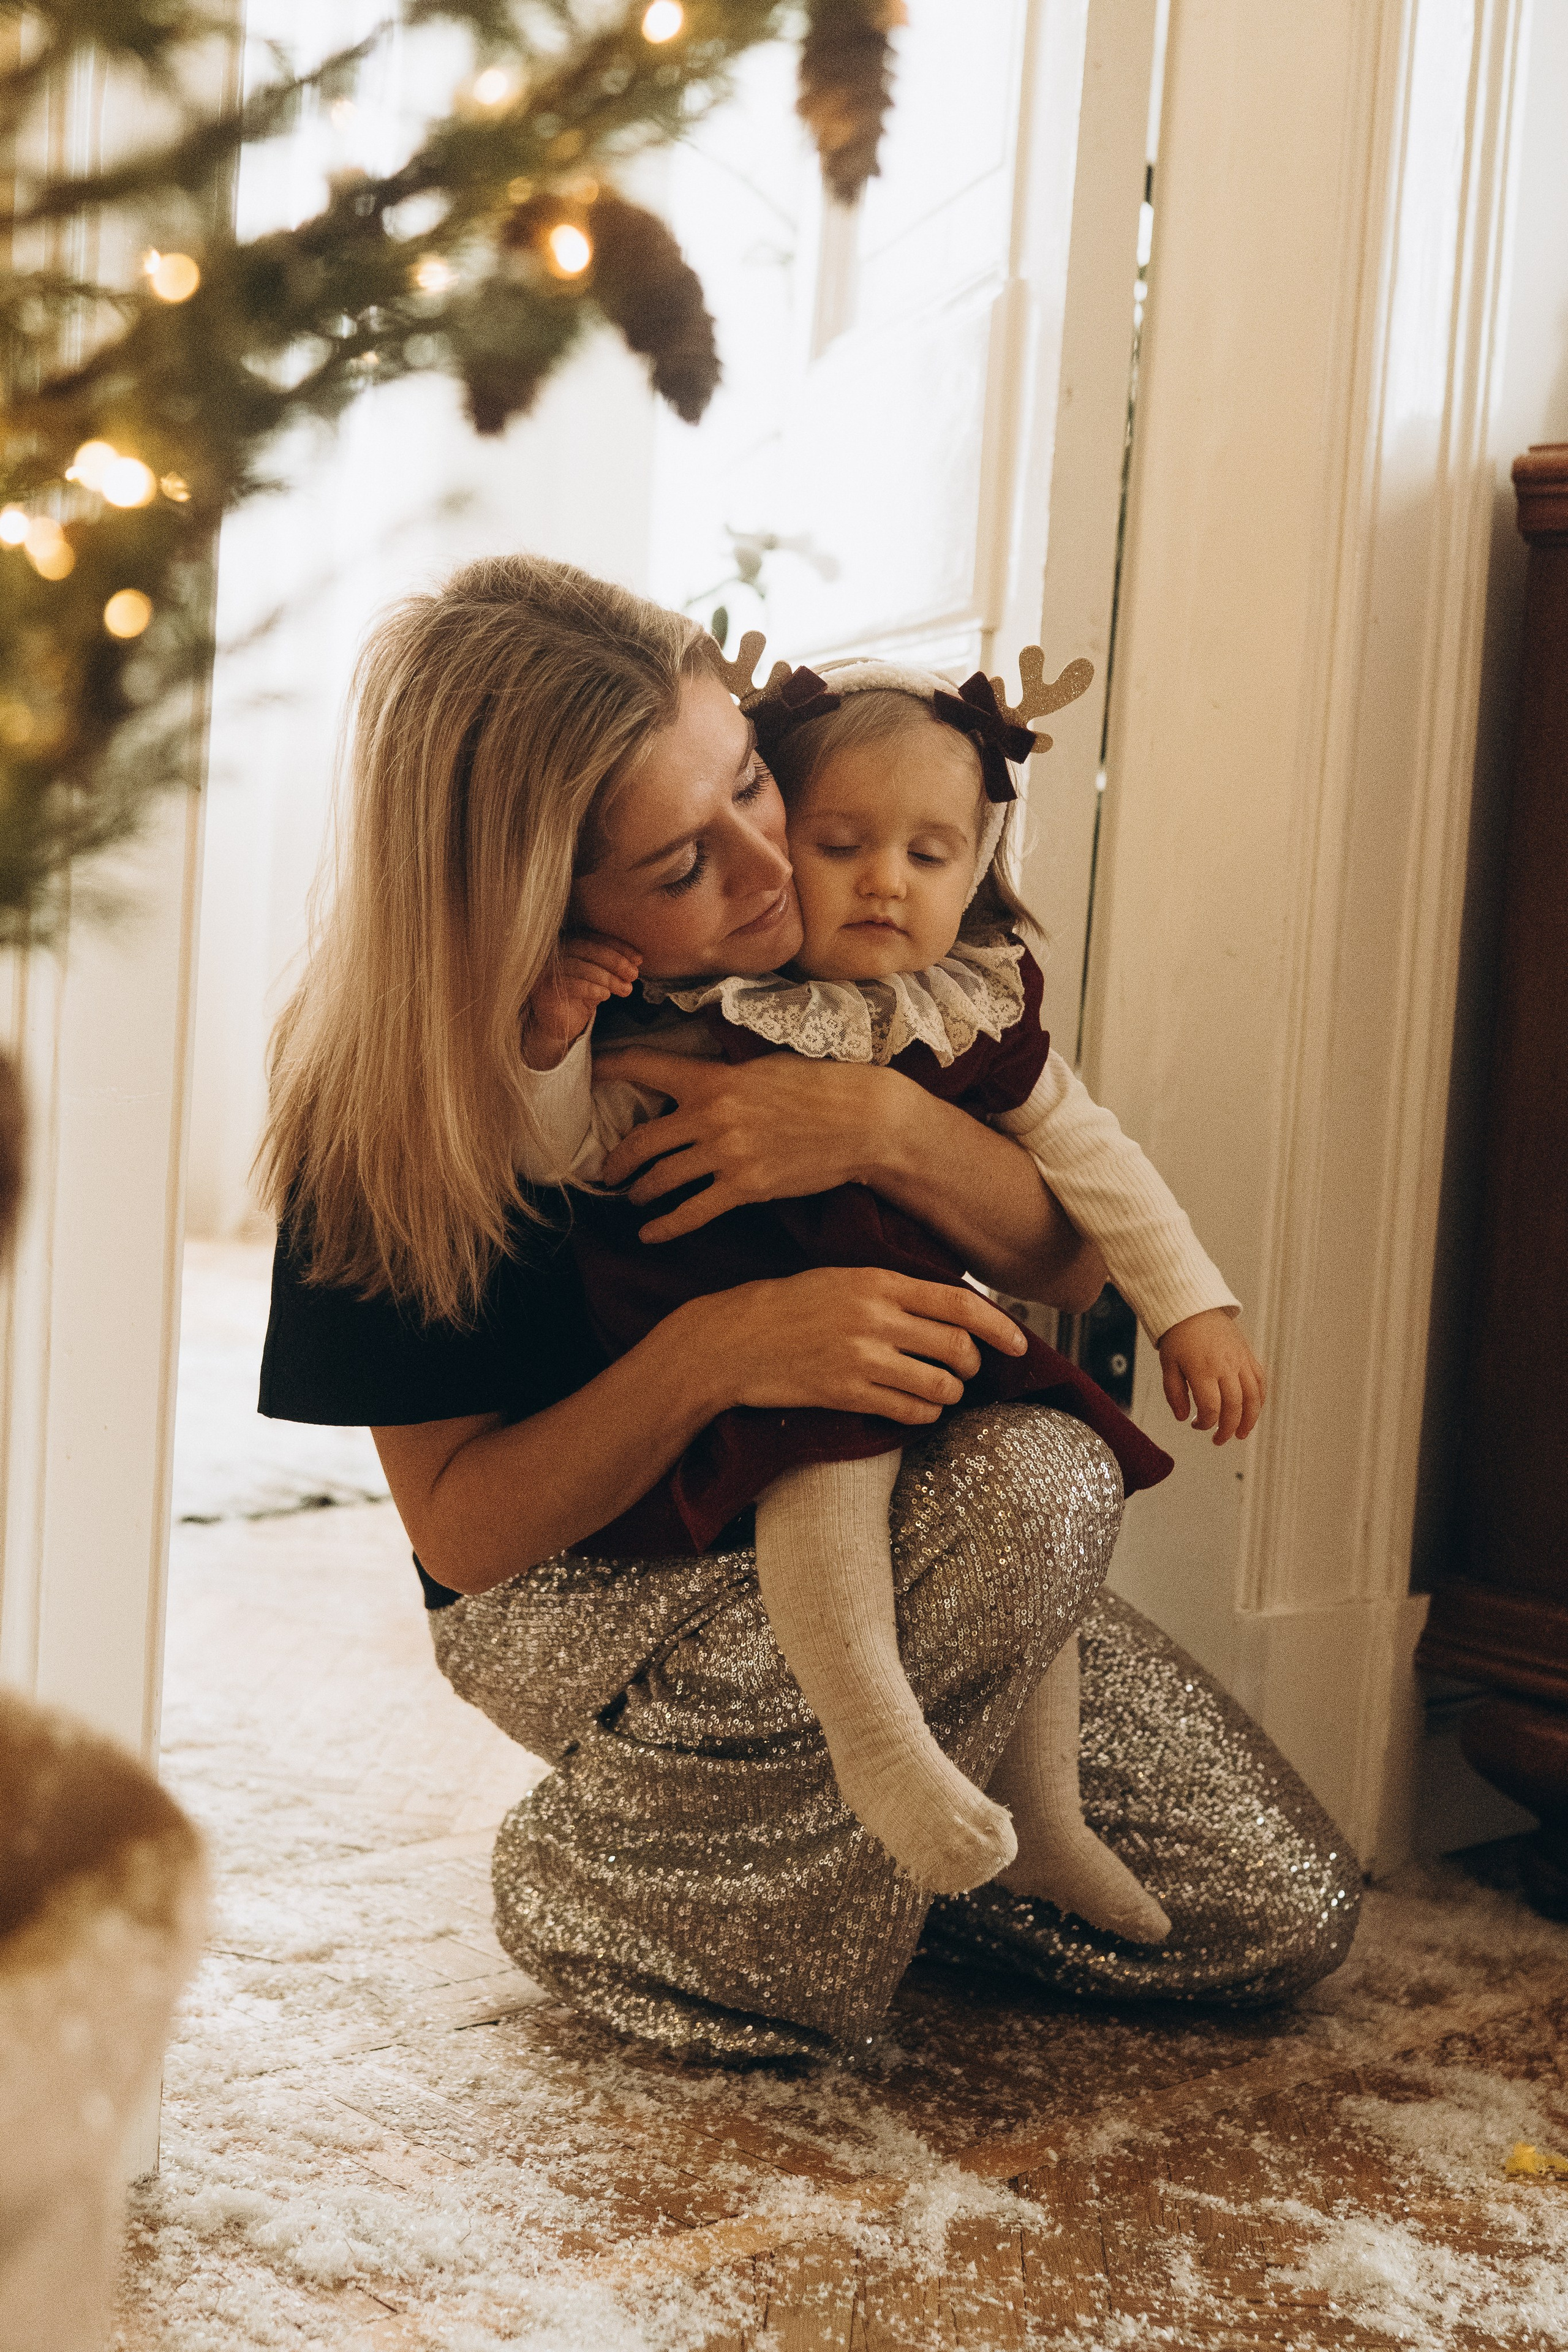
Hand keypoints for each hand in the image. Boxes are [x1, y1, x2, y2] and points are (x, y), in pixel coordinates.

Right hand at [522, 933, 640, 1068]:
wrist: (560, 1024)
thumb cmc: (582, 998)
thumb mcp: (602, 979)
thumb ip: (615, 968)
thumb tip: (637, 960)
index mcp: (571, 944)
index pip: (595, 939)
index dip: (619, 946)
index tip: (638, 959)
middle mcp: (556, 954)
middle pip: (588, 949)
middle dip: (615, 961)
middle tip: (633, 974)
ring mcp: (548, 970)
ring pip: (581, 967)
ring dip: (608, 978)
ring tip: (626, 989)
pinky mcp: (544, 990)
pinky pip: (572, 985)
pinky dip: (592, 989)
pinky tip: (605, 995)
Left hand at [595, 1046, 894, 1239]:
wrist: (863, 1120)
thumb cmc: (819, 1087)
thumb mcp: (763, 1065)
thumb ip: (721, 1070)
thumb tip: (691, 1075)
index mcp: (712, 1076)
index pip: (644, 1065)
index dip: (608, 1067)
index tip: (588, 1072)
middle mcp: (711, 1115)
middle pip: (641, 1140)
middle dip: (616, 1160)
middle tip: (606, 1170)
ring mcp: (727, 1153)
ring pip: (660, 1178)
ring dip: (638, 1191)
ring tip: (631, 1197)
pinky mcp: (746, 1187)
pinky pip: (691, 1212)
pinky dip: (664, 1226)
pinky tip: (649, 1234)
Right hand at [680, 1265, 1031, 1426]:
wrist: (730, 1340)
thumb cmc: (787, 1306)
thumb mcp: (841, 1279)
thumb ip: (892, 1291)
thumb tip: (949, 1309)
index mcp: (878, 1281)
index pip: (960, 1303)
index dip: (1000, 1325)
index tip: (1019, 1342)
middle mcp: (874, 1318)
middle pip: (958, 1347)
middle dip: (972, 1364)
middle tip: (964, 1370)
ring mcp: (860, 1358)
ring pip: (940, 1387)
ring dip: (949, 1394)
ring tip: (938, 1391)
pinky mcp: (845, 1394)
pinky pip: (909, 1413)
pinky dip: (922, 1415)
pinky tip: (912, 1409)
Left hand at [1157, 1309, 1266, 1442]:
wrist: (1193, 1307)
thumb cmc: (1178, 1336)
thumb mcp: (1168, 1365)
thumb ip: (1174, 1394)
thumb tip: (1183, 1418)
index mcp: (1202, 1370)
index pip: (1211, 1407)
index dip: (1206, 1423)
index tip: (1197, 1425)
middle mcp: (1225, 1366)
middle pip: (1235, 1406)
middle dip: (1228, 1429)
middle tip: (1219, 1439)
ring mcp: (1240, 1360)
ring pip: (1253, 1397)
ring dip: (1249, 1420)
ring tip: (1241, 1434)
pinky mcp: (1248, 1355)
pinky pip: (1259, 1381)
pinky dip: (1259, 1400)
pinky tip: (1252, 1411)